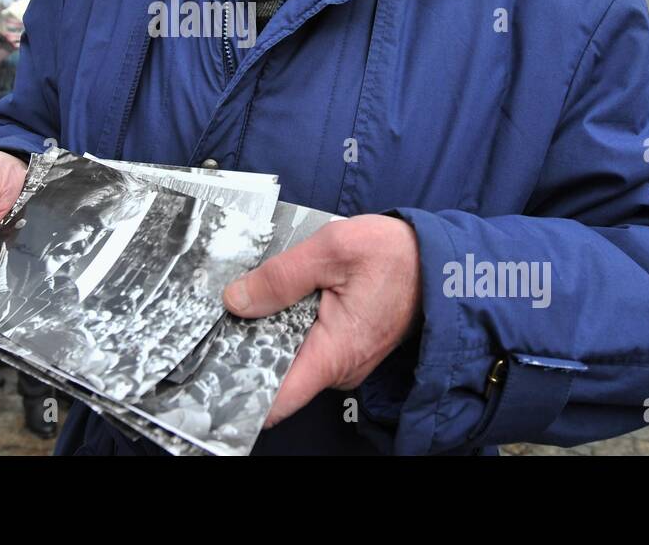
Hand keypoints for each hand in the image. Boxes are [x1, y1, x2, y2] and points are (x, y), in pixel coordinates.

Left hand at [222, 214, 420, 427]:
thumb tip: (236, 299)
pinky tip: (276, 300)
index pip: (278, 398)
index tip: (208, 376)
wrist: (441, 258)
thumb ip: (281, 276)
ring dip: (267, 332)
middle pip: (276, 374)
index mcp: (334, 352)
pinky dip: (287, 325)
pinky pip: (306, 344)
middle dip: (246, 348)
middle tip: (218, 318)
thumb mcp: (332, 250)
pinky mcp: (346, 347)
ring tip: (247, 299)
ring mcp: (344, 360)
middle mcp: (339, 368)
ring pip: (289, 356)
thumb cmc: (395, 254)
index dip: (240, 393)